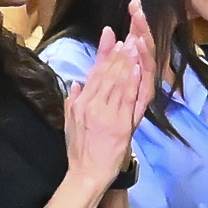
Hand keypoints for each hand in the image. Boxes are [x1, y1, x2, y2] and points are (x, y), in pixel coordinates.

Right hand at [55, 14, 155, 202]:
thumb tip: (76, 83)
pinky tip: (137, 67)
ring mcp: (106, 113)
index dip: (103, 52)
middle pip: (107, 73)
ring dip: (127, 62)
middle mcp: (92, 104)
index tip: (110, 34)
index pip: (94, 71)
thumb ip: (73, 100)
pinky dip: (132, 81)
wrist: (86, 172)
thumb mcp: (70, 122)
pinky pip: (126, 98)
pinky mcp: (120, 124)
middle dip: (118, 52)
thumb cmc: (79, 149)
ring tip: (134, 44)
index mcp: (81, 102)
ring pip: (117, 82)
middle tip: (128, 34)